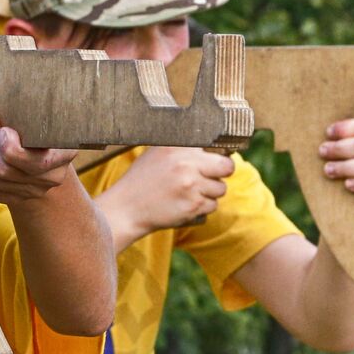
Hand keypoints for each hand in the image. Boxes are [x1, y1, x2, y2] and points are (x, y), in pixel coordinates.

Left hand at [0, 111, 77, 205]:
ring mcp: (26, 193)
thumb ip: (37, 114)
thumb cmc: (49, 126)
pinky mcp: (7, 196)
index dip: (11, 148)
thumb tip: (13, 93)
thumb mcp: (51, 118)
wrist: (50, 156)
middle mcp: (46, 181)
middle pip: (4, 170)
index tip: (3, 128)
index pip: (35, 163)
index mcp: (62, 159)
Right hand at [98, 146, 235, 250]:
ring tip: (189, 193)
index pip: (214, 146)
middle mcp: (186, 164)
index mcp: (178, 147)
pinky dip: (202, 208)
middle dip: (222, 173)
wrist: (127, 208)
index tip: (214, 159)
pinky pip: (212, 206)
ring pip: (220, 189)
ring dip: (209, 193)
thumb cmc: (142, 180)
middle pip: (227, 166)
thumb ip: (182, 147)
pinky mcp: (193, 206)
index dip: (216, 154)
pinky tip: (185, 204)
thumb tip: (210, 145)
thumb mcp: (157, 152)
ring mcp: (191, 185)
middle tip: (209, 177)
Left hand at [319, 118, 353, 197]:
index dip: (346, 129)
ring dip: (346, 168)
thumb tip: (323, 119)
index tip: (328, 133)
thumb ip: (342, 128)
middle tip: (323, 151)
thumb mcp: (348, 134)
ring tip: (329, 169)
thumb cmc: (347, 148)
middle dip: (341, 148)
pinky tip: (348, 184)